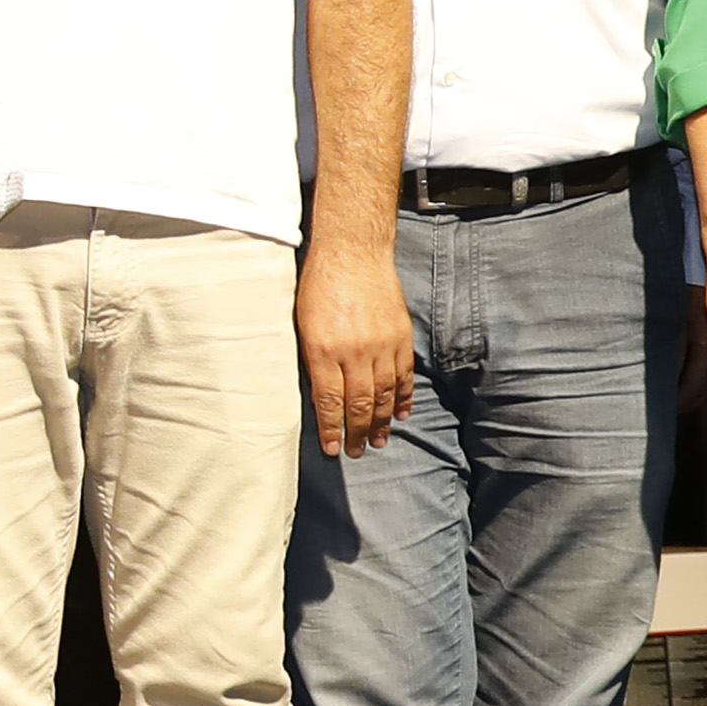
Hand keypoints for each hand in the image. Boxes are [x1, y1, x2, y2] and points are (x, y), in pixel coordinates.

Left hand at [300, 250, 414, 458]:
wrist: (353, 253)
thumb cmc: (318, 286)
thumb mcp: (302, 324)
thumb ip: (312, 360)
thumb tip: (319, 395)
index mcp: (324, 350)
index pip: (330, 401)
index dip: (332, 429)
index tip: (333, 450)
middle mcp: (355, 351)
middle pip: (360, 403)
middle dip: (358, 432)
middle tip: (358, 452)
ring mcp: (382, 344)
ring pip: (385, 394)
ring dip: (383, 421)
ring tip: (380, 441)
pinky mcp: (401, 336)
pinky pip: (404, 375)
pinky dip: (404, 397)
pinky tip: (402, 414)